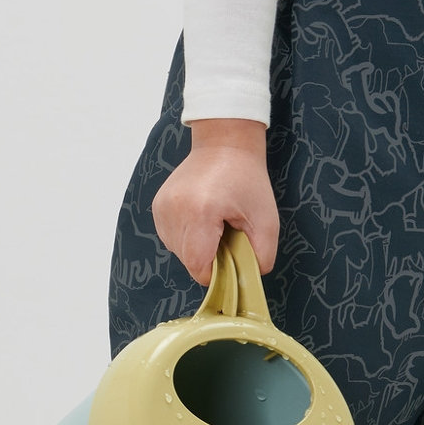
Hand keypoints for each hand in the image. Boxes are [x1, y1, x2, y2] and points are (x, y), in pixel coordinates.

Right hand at [152, 118, 277, 282]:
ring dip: (197, 246)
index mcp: (200, 212)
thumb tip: (245, 280)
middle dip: (209, 257)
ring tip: (214, 224)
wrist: (224, 144)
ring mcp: (162, 207)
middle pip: (188, 260)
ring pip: (177, 250)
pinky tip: (201, 219)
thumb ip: (260, 258)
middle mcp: (174, 210)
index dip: (216, 271)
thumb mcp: (267, 220)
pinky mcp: (157, 205)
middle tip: (227, 235)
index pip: (198, 266)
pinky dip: (187, 236)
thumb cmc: (247, 179)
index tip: (231, 258)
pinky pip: (171, 237)